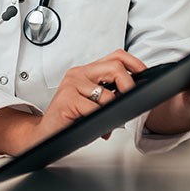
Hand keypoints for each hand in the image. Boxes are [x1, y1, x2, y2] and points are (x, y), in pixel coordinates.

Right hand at [27, 49, 148, 149]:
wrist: (45, 134)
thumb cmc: (71, 119)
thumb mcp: (93, 102)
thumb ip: (110, 94)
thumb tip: (134, 95)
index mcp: (86, 71)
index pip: (116, 56)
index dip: (134, 63)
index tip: (144, 74)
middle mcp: (78, 74)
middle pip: (115, 67)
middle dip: (128, 85)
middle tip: (130, 99)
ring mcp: (71, 85)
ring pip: (107, 94)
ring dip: (111, 110)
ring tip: (104, 119)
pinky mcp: (67, 99)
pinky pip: (94, 109)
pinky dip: (98, 119)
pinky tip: (91, 123)